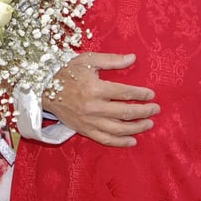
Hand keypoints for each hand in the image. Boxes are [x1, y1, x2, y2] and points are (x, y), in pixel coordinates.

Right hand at [42, 52, 158, 147]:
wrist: (44, 90)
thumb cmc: (67, 72)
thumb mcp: (88, 60)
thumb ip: (111, 60)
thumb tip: (133, 58)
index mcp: (95, 88)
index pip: (125, 93)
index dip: (141, 94)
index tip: (151, 94)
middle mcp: (93, 107)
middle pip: (125, 113)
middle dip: (144, 112)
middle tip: (156, 110)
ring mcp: (89, 121)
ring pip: (118, 129)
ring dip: (136, 128)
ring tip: (149, 124)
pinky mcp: (84, 130)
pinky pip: (105, 139)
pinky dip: (120, 142)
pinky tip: (133, 141)